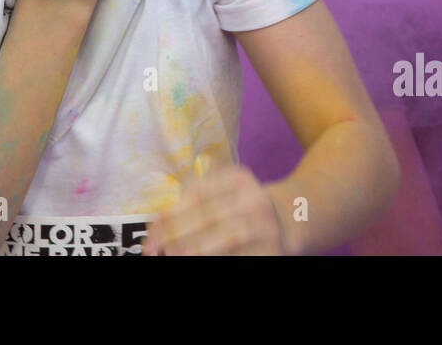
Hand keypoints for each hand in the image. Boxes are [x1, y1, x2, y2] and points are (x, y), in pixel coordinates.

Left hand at [141, 163, 287, 255]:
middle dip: (178, 235)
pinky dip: (218, 260)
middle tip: (157, 251)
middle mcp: (254, 199)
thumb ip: (194, 201)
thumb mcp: (225, 192)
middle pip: (210, 217)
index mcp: (237, 179)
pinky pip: (241, 257)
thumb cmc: (242, 208)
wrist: (290, 220)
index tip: (150, 234)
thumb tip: (156, 228)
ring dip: (195, 250)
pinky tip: (198, 262)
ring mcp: (266, 226)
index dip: (171, 215)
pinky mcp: (273, 250)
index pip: (198, 195)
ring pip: (227, 238)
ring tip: (173, 257)